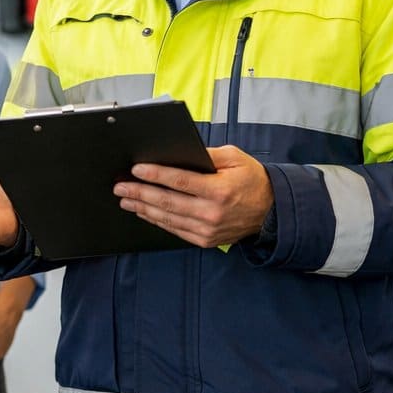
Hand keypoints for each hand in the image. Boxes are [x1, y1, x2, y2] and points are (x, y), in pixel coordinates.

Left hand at [114, 145, 273, 247]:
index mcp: (220, 190)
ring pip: (168, 218)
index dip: (156, 175)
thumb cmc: (252, 180)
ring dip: (143, 208)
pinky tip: (145, 212)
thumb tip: (180, 153)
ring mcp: (208, 230)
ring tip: (126, 200)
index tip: (137, 170)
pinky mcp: (205, 240)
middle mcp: (212, 212)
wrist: (271, 211)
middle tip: (121, 187)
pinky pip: (175, 230)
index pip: (180, 181)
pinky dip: (157, 221)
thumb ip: (207, 155)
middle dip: (140, 193)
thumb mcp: (235, 158)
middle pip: (167, 202)